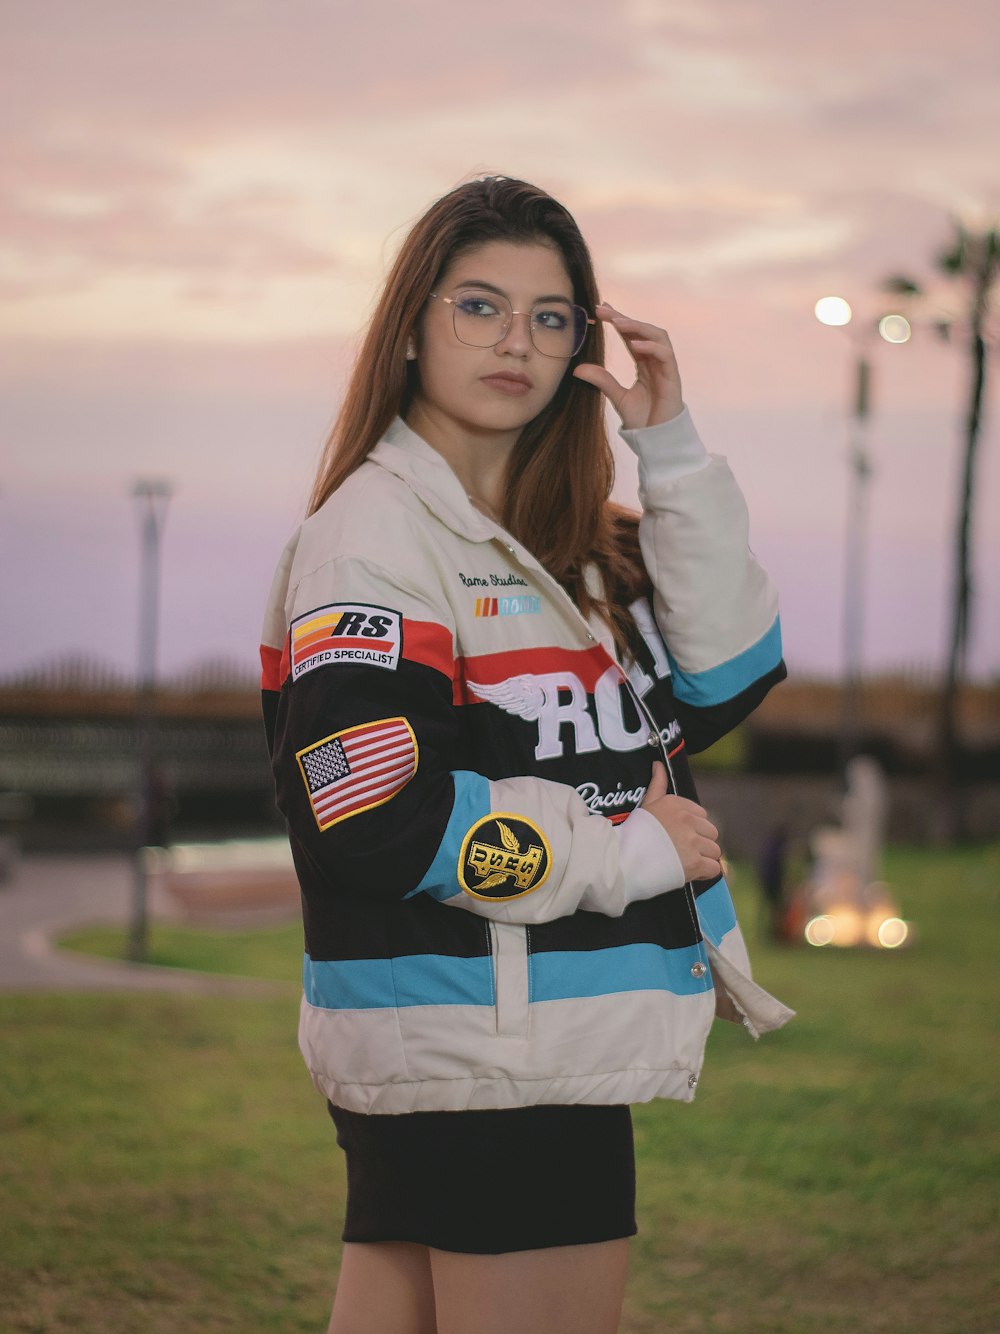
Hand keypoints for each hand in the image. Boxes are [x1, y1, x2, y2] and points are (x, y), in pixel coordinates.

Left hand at [572, 302, 683, 428]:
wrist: (656, 439)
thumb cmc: (642, 419)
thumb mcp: (617, 396)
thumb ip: (602, 380)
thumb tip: (577, 369)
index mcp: (644, 363)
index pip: (631, 335)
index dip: (618, 321)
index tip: (600, 310)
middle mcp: (656, 361)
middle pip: (644, 330)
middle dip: (625, 318)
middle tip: (604, 311)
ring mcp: (665, 368)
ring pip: (658, 336)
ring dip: (639, 327)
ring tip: (619, 323)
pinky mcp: (673, 378)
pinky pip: (665, 355)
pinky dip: (651, 347)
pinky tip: (634, 345)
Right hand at [640, 761, 720, 883]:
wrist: (625, 859)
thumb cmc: (634, 832)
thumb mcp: (647, 803)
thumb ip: (657, 783)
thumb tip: (658, 764)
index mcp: (677, 805)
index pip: (701, 815)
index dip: (693, 828)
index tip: (680, 836)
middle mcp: (687, 820)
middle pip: (711, 832)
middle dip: (701, 842)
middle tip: (684, 851)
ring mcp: (692, 842)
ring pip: (714, 850)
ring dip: (704, 857)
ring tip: (686, 862)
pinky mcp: (695, 863)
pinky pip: (714, 867)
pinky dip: (706, 872)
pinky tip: (693, 871)